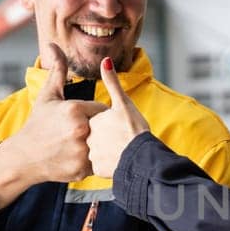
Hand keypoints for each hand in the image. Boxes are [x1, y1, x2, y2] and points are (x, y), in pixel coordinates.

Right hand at [0, 44, 105, 192]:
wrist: (24, 157)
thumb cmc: (37, 123)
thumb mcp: (48, 95)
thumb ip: (58, 70)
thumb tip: (53, 45)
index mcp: (75, 109)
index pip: (101, 108)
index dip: (92, 113)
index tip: (78, 119)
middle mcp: (81, 130)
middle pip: (105, 126)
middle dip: (98, 128)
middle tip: (78, 132)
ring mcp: (82, 151)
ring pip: (103, 145)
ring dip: (96, 144)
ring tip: (76, 144)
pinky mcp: (83, 169)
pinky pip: (98, 161)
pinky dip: (91, 159)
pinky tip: (75, 156)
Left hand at [87, 56, 151, 178]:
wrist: (142, 158)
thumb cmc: (135, 129)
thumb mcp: (124, 103)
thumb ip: (113, 83)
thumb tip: (106, 60)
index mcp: (92, 120)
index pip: (98, 120)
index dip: (110, 124)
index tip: (121, 127)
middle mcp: (88, 137)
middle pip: (96, 136)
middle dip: (107, 139)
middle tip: (122, 140)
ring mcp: (91, 154)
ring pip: (98, 151)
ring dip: (107, 152)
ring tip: (122, 151)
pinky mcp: (96, 170)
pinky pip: (101, 166)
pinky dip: (109, 165)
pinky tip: (119, 161)